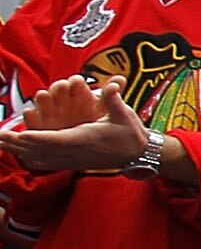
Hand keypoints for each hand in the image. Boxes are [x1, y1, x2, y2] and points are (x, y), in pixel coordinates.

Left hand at [0, 79, 153, 173]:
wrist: (139, 156)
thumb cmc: (131, 134)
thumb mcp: (124, 114)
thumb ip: (114, 99)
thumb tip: (111, 85)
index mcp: (85, 138)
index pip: (54, 138)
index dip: (33, 137)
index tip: (16, 134)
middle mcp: (76, 151)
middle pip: (40, 149)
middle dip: (17, 143)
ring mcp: (74, 159)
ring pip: (41, 157)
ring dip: (20, 150)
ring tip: (3, 144)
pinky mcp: (74, 163)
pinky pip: (48, 163)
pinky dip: (32, 159)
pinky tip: (22, 156)